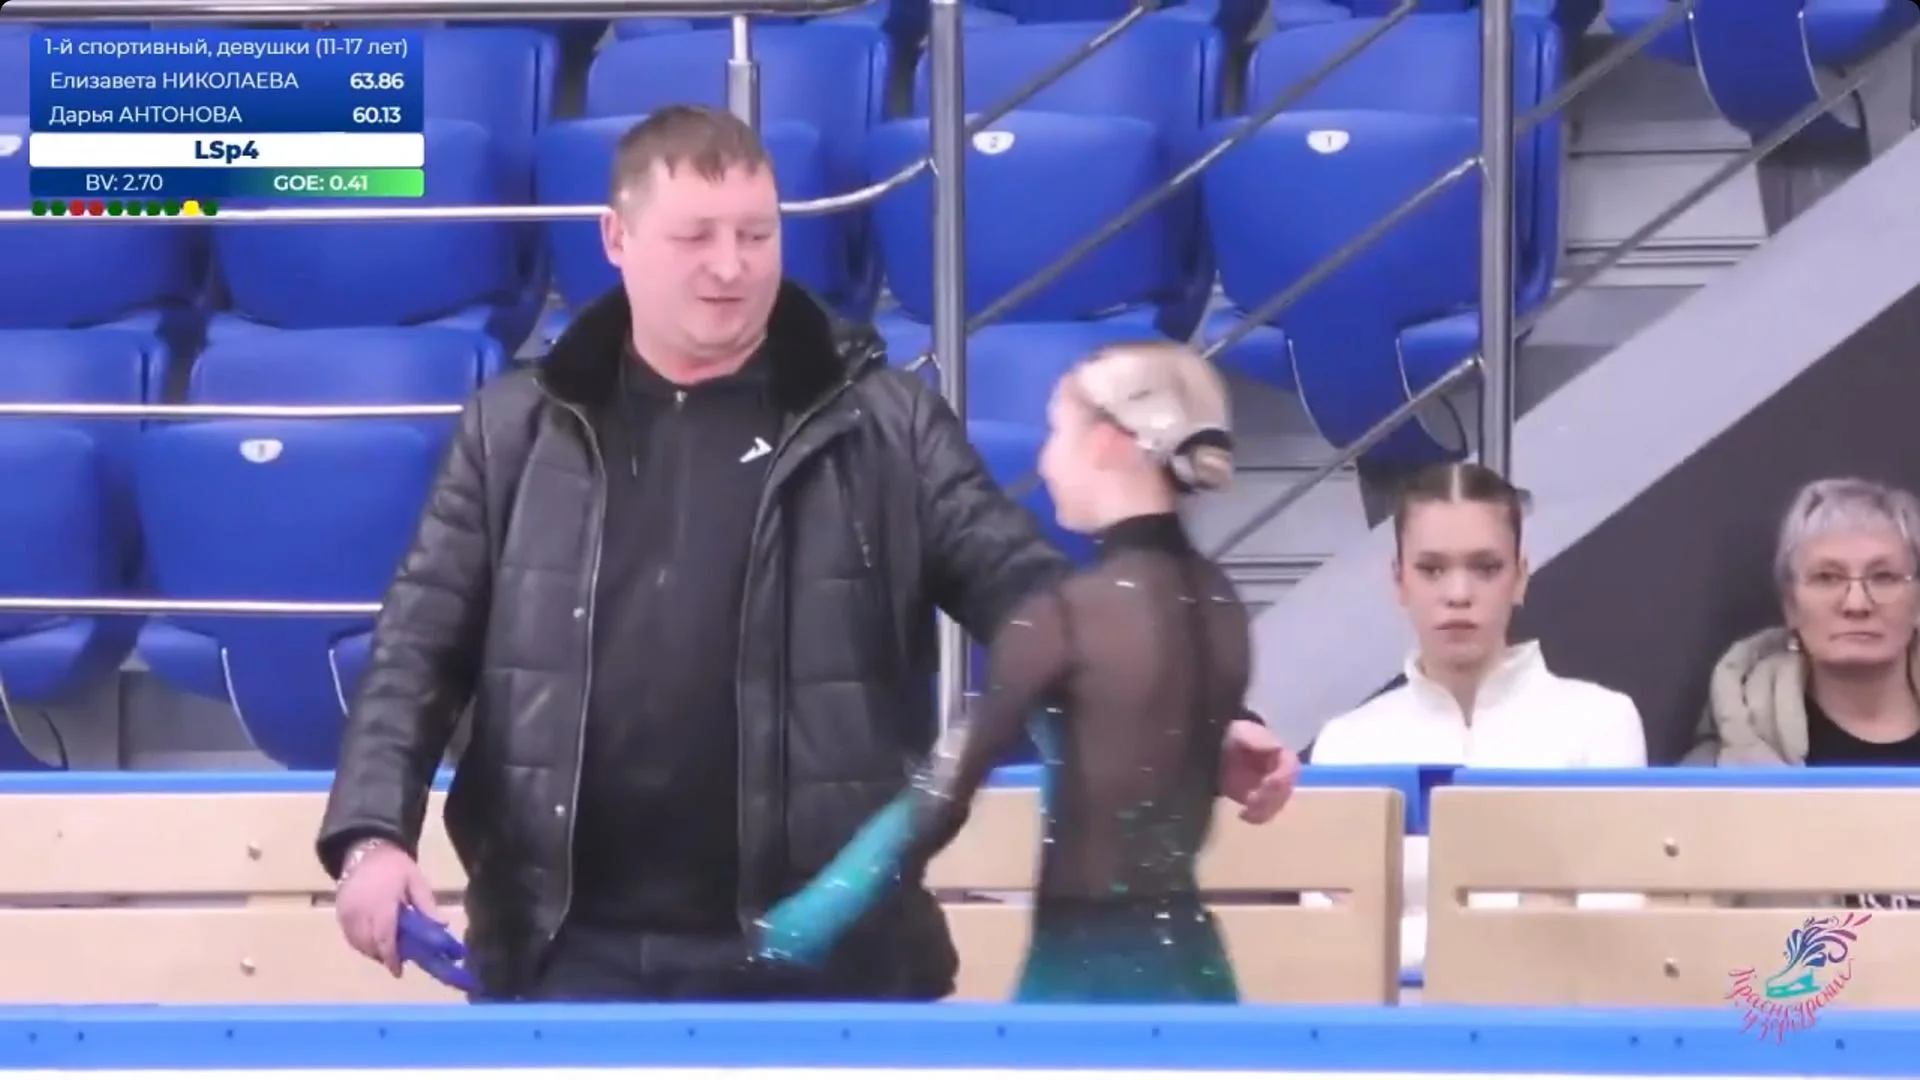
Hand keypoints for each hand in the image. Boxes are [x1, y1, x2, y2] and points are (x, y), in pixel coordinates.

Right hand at [335, 842, 439, 977]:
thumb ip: (426, 905)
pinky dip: (362, 943)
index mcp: (382, 903)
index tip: (398, 971)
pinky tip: (375, 940)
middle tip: (400, 957)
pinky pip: (350, 937)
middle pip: (370, 945)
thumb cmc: (395, 866)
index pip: (384, 937)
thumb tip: (442, 926)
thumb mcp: (416, 880)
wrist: (365, 849)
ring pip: (358, 944)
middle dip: (385, 955)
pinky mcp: (339, 914)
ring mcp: (346, 913)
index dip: (391, 957)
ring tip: (389, 949)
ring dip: (373, 951)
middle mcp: (360, 911)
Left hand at [1219, 719, 1298, 823]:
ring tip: (1246, 811)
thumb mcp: (1242, 732)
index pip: (1291, 767)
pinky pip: (1264, 814)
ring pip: (1276, 805)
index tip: (1269, 783)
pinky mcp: (1259, 801)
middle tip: (1253, 801)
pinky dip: (1256, 817)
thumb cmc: (1233, 736)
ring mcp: (1271, 789)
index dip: (1284, 777)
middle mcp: (1281, 773)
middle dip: (1271, 798)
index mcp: (1281, 754)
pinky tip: (1242, 815)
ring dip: (1264, 810)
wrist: (1216, 748)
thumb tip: (1276, 746)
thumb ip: (1257, 738)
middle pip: (1285, 790)